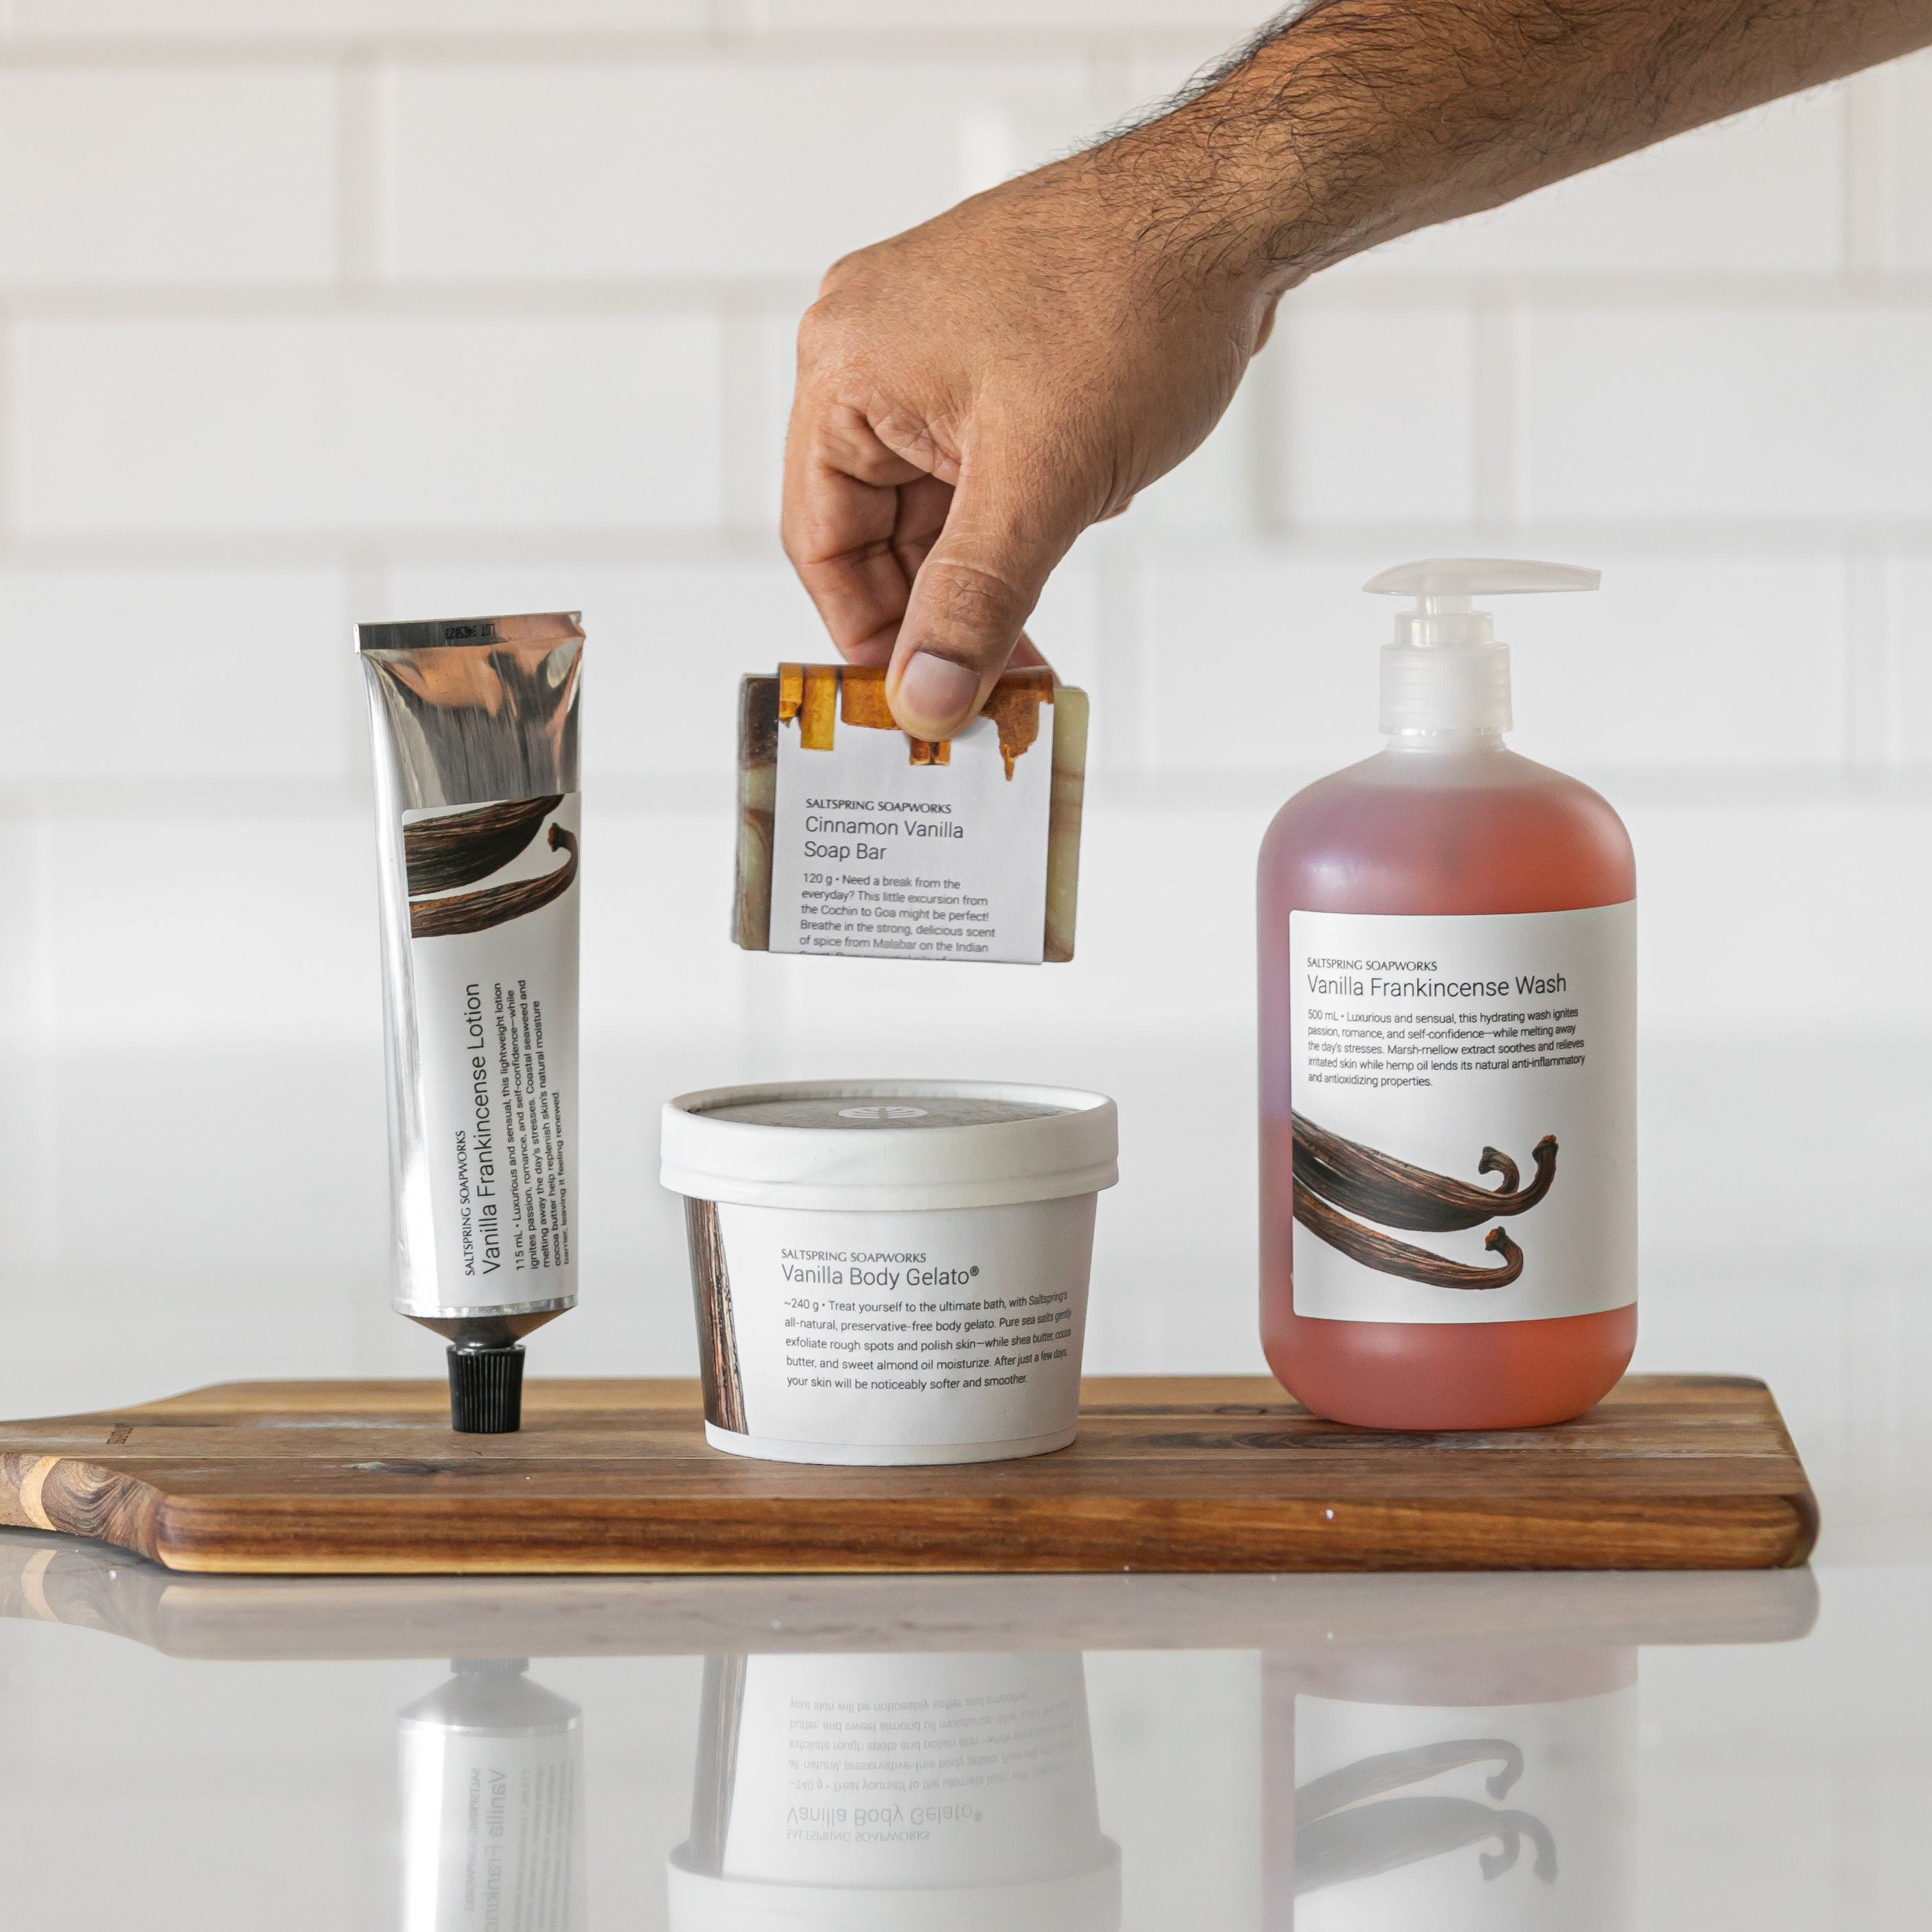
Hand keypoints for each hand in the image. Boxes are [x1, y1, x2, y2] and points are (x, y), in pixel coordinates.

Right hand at [782, 141, 1279, 738]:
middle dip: (937, 613)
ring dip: (984, 576)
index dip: (866, 634)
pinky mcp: (993, 358)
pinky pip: (979, 471)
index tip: (911, 704)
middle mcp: (874, 352)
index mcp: (847, 369)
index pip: (821, 541)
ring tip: (1024, 646)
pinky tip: (1060, 554)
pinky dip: (1015, 525)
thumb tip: (927, 696)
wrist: (1234, 209)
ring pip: (935, 509)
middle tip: (982, 695)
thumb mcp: (1044, 482)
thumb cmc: (1134, 302)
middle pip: (876, 531)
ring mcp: (934, 352)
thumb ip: (975, 599)